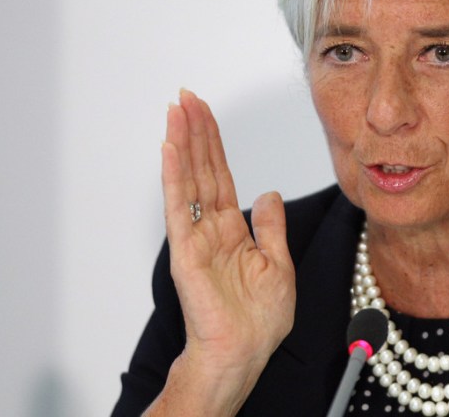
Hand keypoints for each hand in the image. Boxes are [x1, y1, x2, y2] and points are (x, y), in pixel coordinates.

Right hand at [155, 90, 295, 412]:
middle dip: (195, 132)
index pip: (221, 175)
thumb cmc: (259, 320)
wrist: (244, 353)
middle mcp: (211, 229)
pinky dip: (173, 178)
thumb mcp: (278, 263)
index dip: (214, 143)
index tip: (205, 112)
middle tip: (186, 96)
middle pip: (202, 170)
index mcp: (233, 230)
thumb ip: (271, 226)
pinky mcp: (185, 252)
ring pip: (188, 180)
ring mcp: (196, 238)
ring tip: (176, 110)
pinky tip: (170, 150)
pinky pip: (179, 208)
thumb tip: (270, 193)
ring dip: (182, 144)